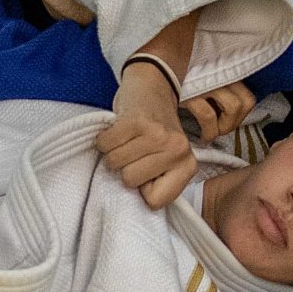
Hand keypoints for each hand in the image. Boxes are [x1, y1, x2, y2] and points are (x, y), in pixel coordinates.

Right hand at [97, 61, 197, 209]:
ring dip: (114, 152)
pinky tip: (118, 130)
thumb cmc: (155, 130)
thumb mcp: (165, 159)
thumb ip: (157, 182)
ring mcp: (157, 135)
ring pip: (115, 164)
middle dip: (125, 168)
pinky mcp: (135, 121)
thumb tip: (136, 204)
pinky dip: (104, 139)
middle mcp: (177, 150)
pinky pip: (105, 145)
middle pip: (130, 182)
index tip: (146, 169)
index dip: (142, 188)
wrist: (153, 86)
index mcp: (188, 166)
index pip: (154, 202)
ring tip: (127, 139)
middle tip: (135, 150)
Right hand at [180, 80, 254, 145]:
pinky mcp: (193, 93)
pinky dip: (209, 132)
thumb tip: (228, 118)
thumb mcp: (203, 85)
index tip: (229, 123)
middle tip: (220, 129)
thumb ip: (216, 96)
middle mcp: (219, 76)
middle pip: (244, 102)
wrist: (154, 71)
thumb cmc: (179, 83)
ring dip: (223, 128)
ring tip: (211, 134)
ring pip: (232, 108)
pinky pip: (209, 116)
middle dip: (234, 123)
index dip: (242, 116)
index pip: (248, 97)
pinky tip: (203, 138)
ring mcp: (207, 83)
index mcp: (223, 74)